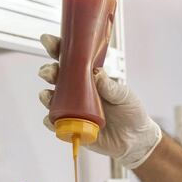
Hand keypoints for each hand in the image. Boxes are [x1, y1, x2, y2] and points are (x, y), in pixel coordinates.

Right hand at [37, 34, 161, 168]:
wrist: (136, 139)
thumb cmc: (131, 112)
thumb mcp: (125, 96)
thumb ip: (111, 87)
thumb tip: (95, 72)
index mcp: (89, 78)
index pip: (70, 60)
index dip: (57, 49)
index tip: (49, 41)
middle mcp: (77, 92)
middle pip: (56, 77)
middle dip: (48, 71)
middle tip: (49, 72)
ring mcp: (73, 109)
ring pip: (51, 99)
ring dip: (45, 95)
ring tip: (47, 95)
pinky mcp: (73, 128)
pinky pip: (56, 124)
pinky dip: (50, 122)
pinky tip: (51, 120)